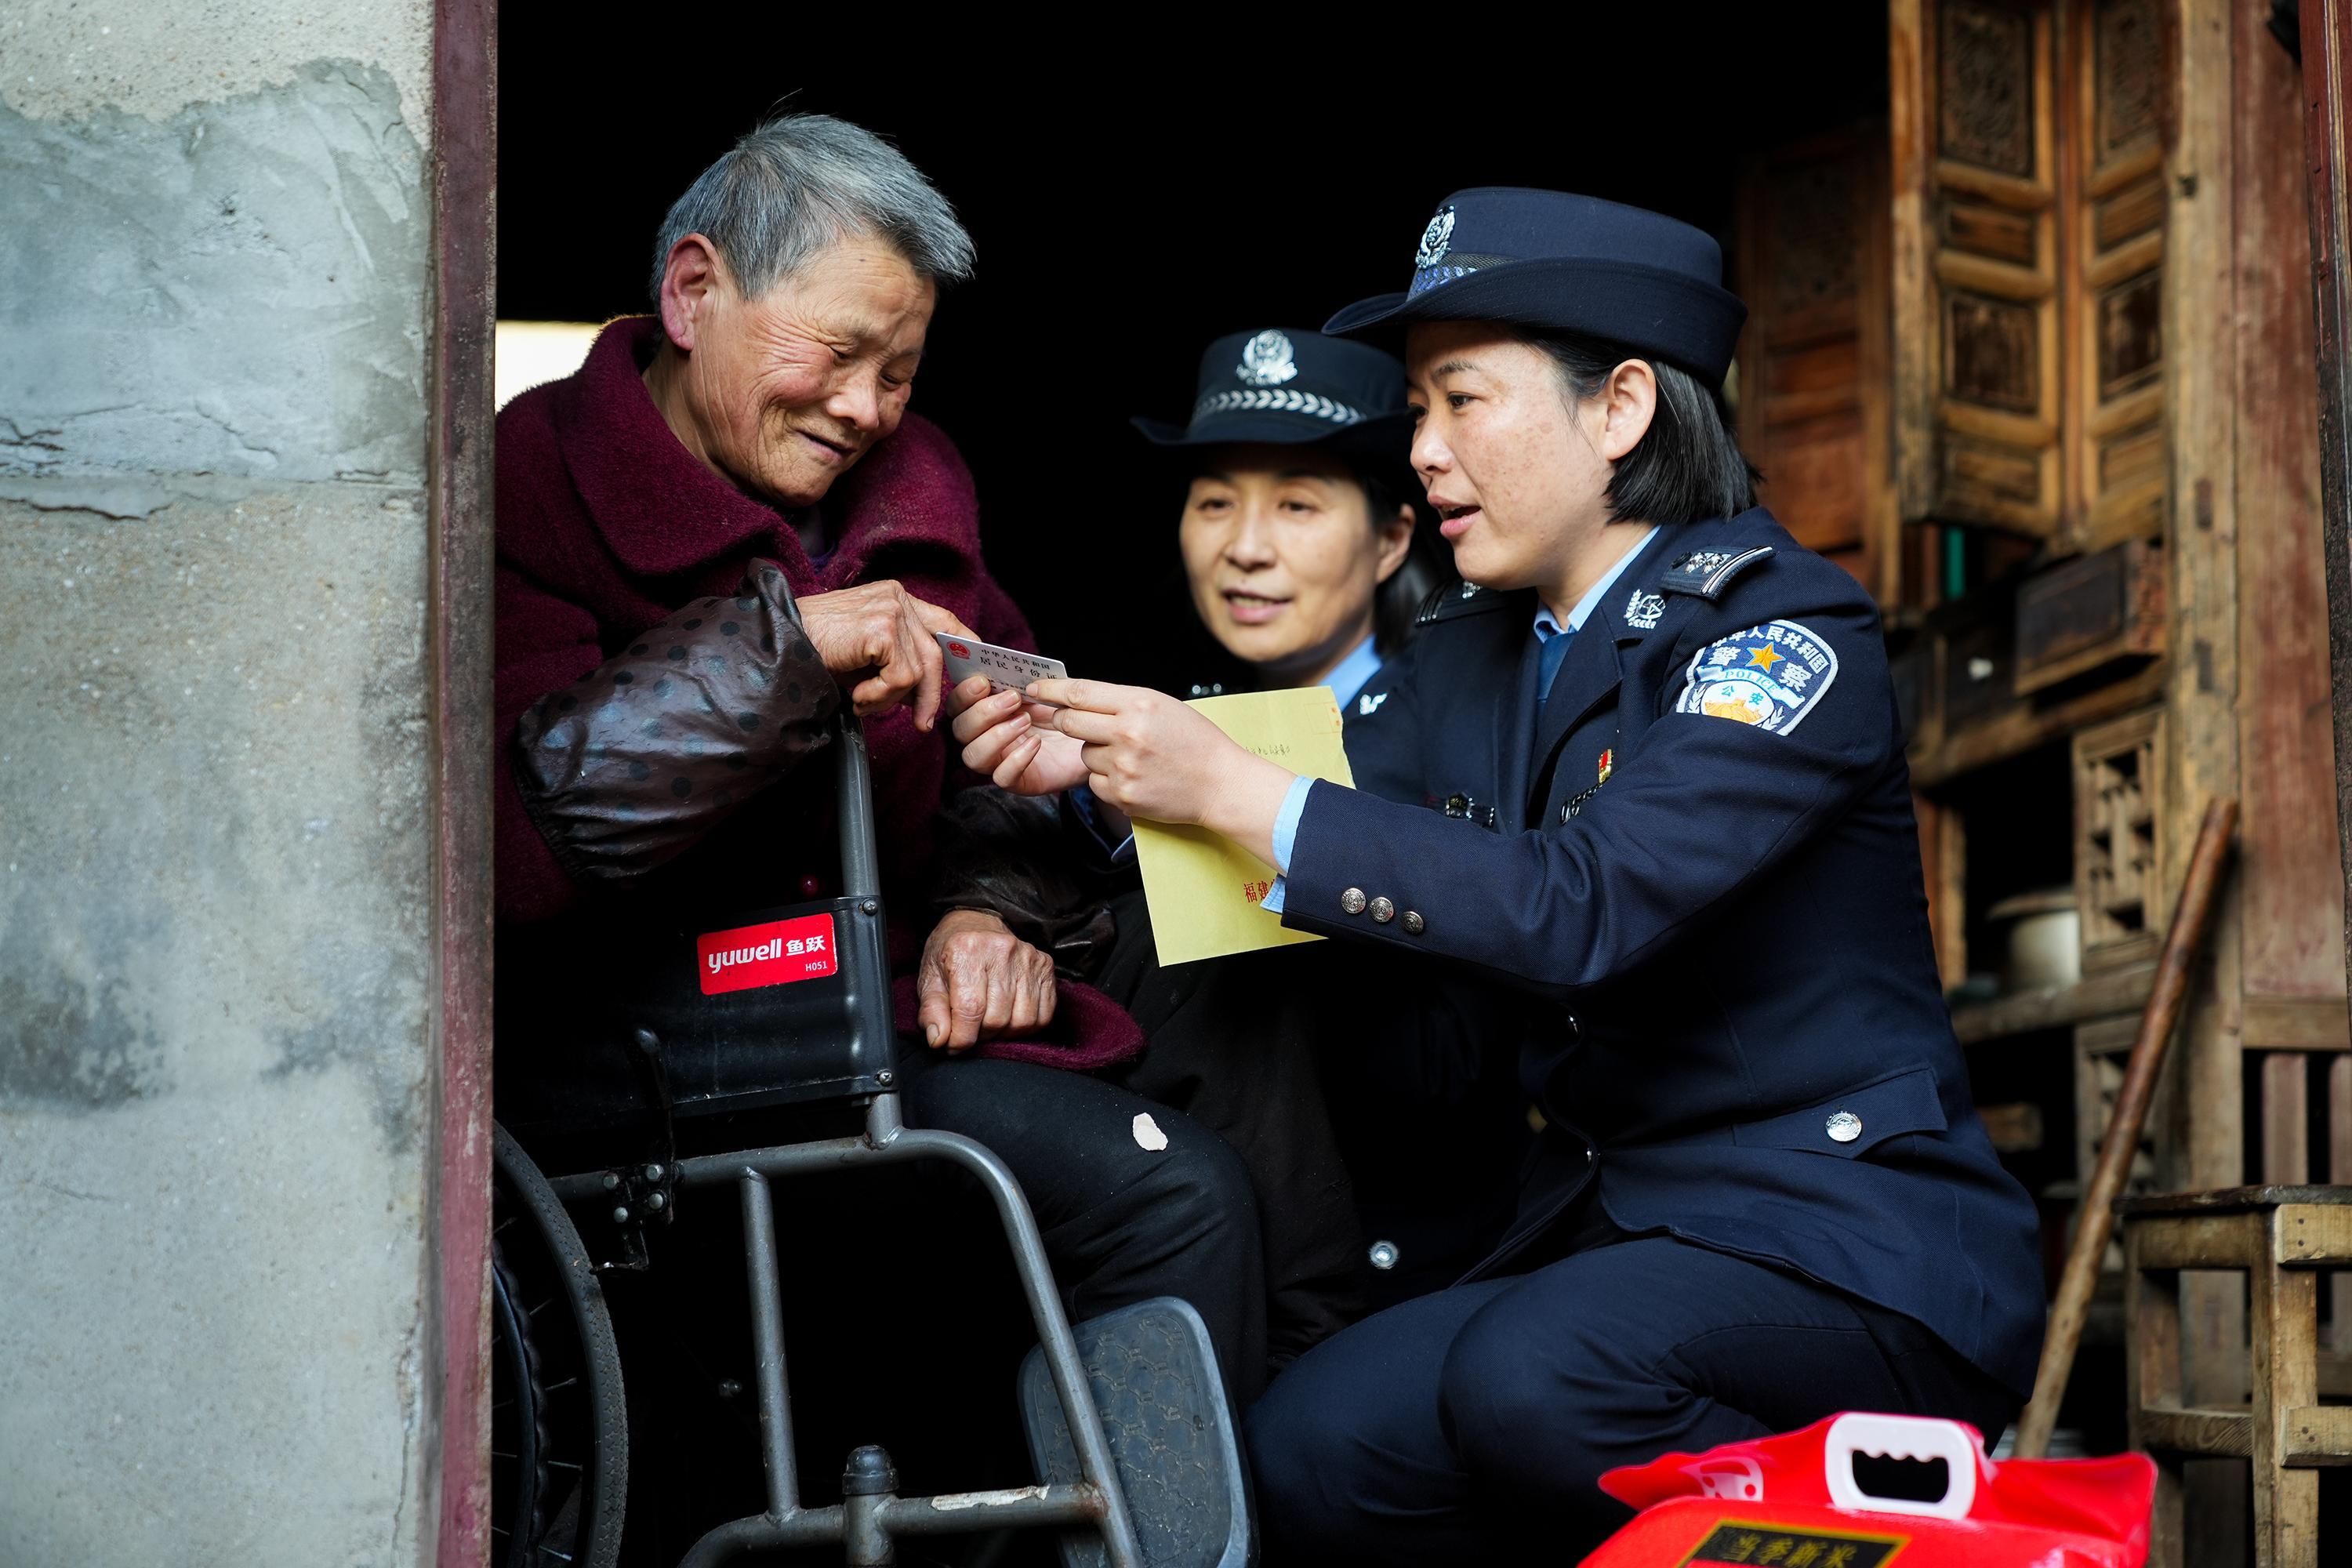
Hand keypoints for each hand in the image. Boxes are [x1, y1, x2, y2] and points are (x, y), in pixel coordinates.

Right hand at [794, 580, 974, 729]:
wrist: (777, 644)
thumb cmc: (813, 649)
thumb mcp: (862, 653)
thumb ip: (895, 661)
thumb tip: (922, 693)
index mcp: (894, 598)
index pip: (944, 621)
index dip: (963, 647)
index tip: (972, 676)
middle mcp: (897, 598)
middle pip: (935, 653)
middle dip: (929, 695)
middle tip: (922, 724)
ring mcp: (892, 611)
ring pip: (917, 672)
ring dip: (890, 699)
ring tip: (861, 701)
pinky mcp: (883, 629)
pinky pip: (901, 678)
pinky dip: (880, 696)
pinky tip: (857, 696)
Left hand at [915, 908, 1056, 1051]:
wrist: (976, 922)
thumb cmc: (950, 952)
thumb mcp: (930, 978)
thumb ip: (931, 1011)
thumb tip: (939, 1040)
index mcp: (966, 949)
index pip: (969, 1010)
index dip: (961, 1038)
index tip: (953, 1046)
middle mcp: (1001, 950)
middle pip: (997, 1019)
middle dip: (980, 1035)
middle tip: (970, 1028)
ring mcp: (1028, 957)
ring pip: (1022, 1021)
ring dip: (1004, 1032)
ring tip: (989, 1021)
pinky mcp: (1045, 966)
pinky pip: (1043, 1015)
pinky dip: (1026, 1026)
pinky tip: (1009, 1016)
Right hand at [948, 676, 1090, 794]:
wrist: (1089, 737)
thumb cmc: (1062, 712)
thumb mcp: (1044, 691)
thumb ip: (1023, 681)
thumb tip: (1007, 670)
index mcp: (985, 712)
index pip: (957, 705)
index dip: (963, 694)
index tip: (983, 681)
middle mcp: (984, 738)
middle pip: (960, 730)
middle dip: (982, 712)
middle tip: (1013, 699)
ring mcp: (998, 761)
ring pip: (973, 756)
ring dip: (996, 736)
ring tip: (1026, 720)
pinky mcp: (1018, 782)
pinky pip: (1002, 777)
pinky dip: (1016, 759)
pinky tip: (1036, 744)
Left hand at [1030, 679, 1295, 859]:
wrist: (1221, 783)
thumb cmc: (1195, 741)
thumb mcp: (1162, 705)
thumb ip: (1121, 701)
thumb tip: (1077, 699)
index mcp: (1139, 704)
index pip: (1080, 693)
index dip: (1051, 690)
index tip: (1035, 688)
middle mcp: (1127, 733)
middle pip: (1070, 723)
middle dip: (1065, 722)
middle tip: (1073, 723)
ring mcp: (1123, 766)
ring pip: (1084, 755)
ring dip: (1096, 753)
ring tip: (1129, 756)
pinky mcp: (1122, 794)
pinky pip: (1095, 782)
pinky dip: (1107, 778)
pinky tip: (1133, 775)